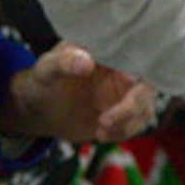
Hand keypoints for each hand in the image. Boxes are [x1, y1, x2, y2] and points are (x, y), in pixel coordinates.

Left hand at [0, 41, 155, 144]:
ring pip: (144, 108)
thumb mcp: (46, 69)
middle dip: (132, 106)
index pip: (135, 54)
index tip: (127, 80)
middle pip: (146, 86)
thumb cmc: (41, 80)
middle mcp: (121, 70)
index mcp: (107, 50)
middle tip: (105, 121)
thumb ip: (63, 63)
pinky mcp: (122, 113)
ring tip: (100, 130)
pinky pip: (136, 124)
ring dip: (128, 123)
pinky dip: (123, 132)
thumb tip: (86, 61)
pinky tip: (100, 134)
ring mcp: (124, 93)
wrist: (39, 108)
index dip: (139, 67)